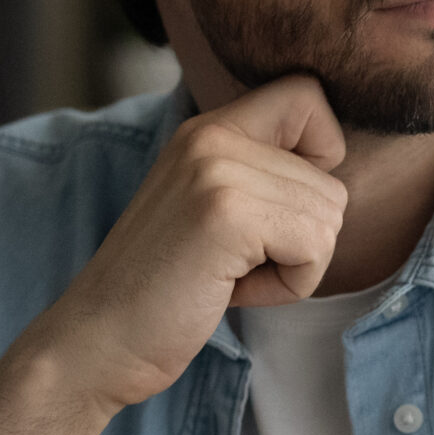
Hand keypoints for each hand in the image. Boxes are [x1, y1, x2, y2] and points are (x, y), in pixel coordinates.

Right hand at [23, 76, 345, 414]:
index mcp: (207, 128)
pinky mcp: (226, 214)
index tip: (275, 206)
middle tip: (234, 262)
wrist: (98, 340)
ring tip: (228, 274)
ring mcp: (216, 170)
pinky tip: (231, 290)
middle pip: (331, 181)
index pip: (307, 94)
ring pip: (328, 217)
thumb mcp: (209, 206)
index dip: (318, 156)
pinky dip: (287, 285)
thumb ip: (259, 174)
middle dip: (300, 239)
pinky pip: (314, 246)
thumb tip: (335, 163)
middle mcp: (211, 134)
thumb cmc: (163, 288)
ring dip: (293, 266)